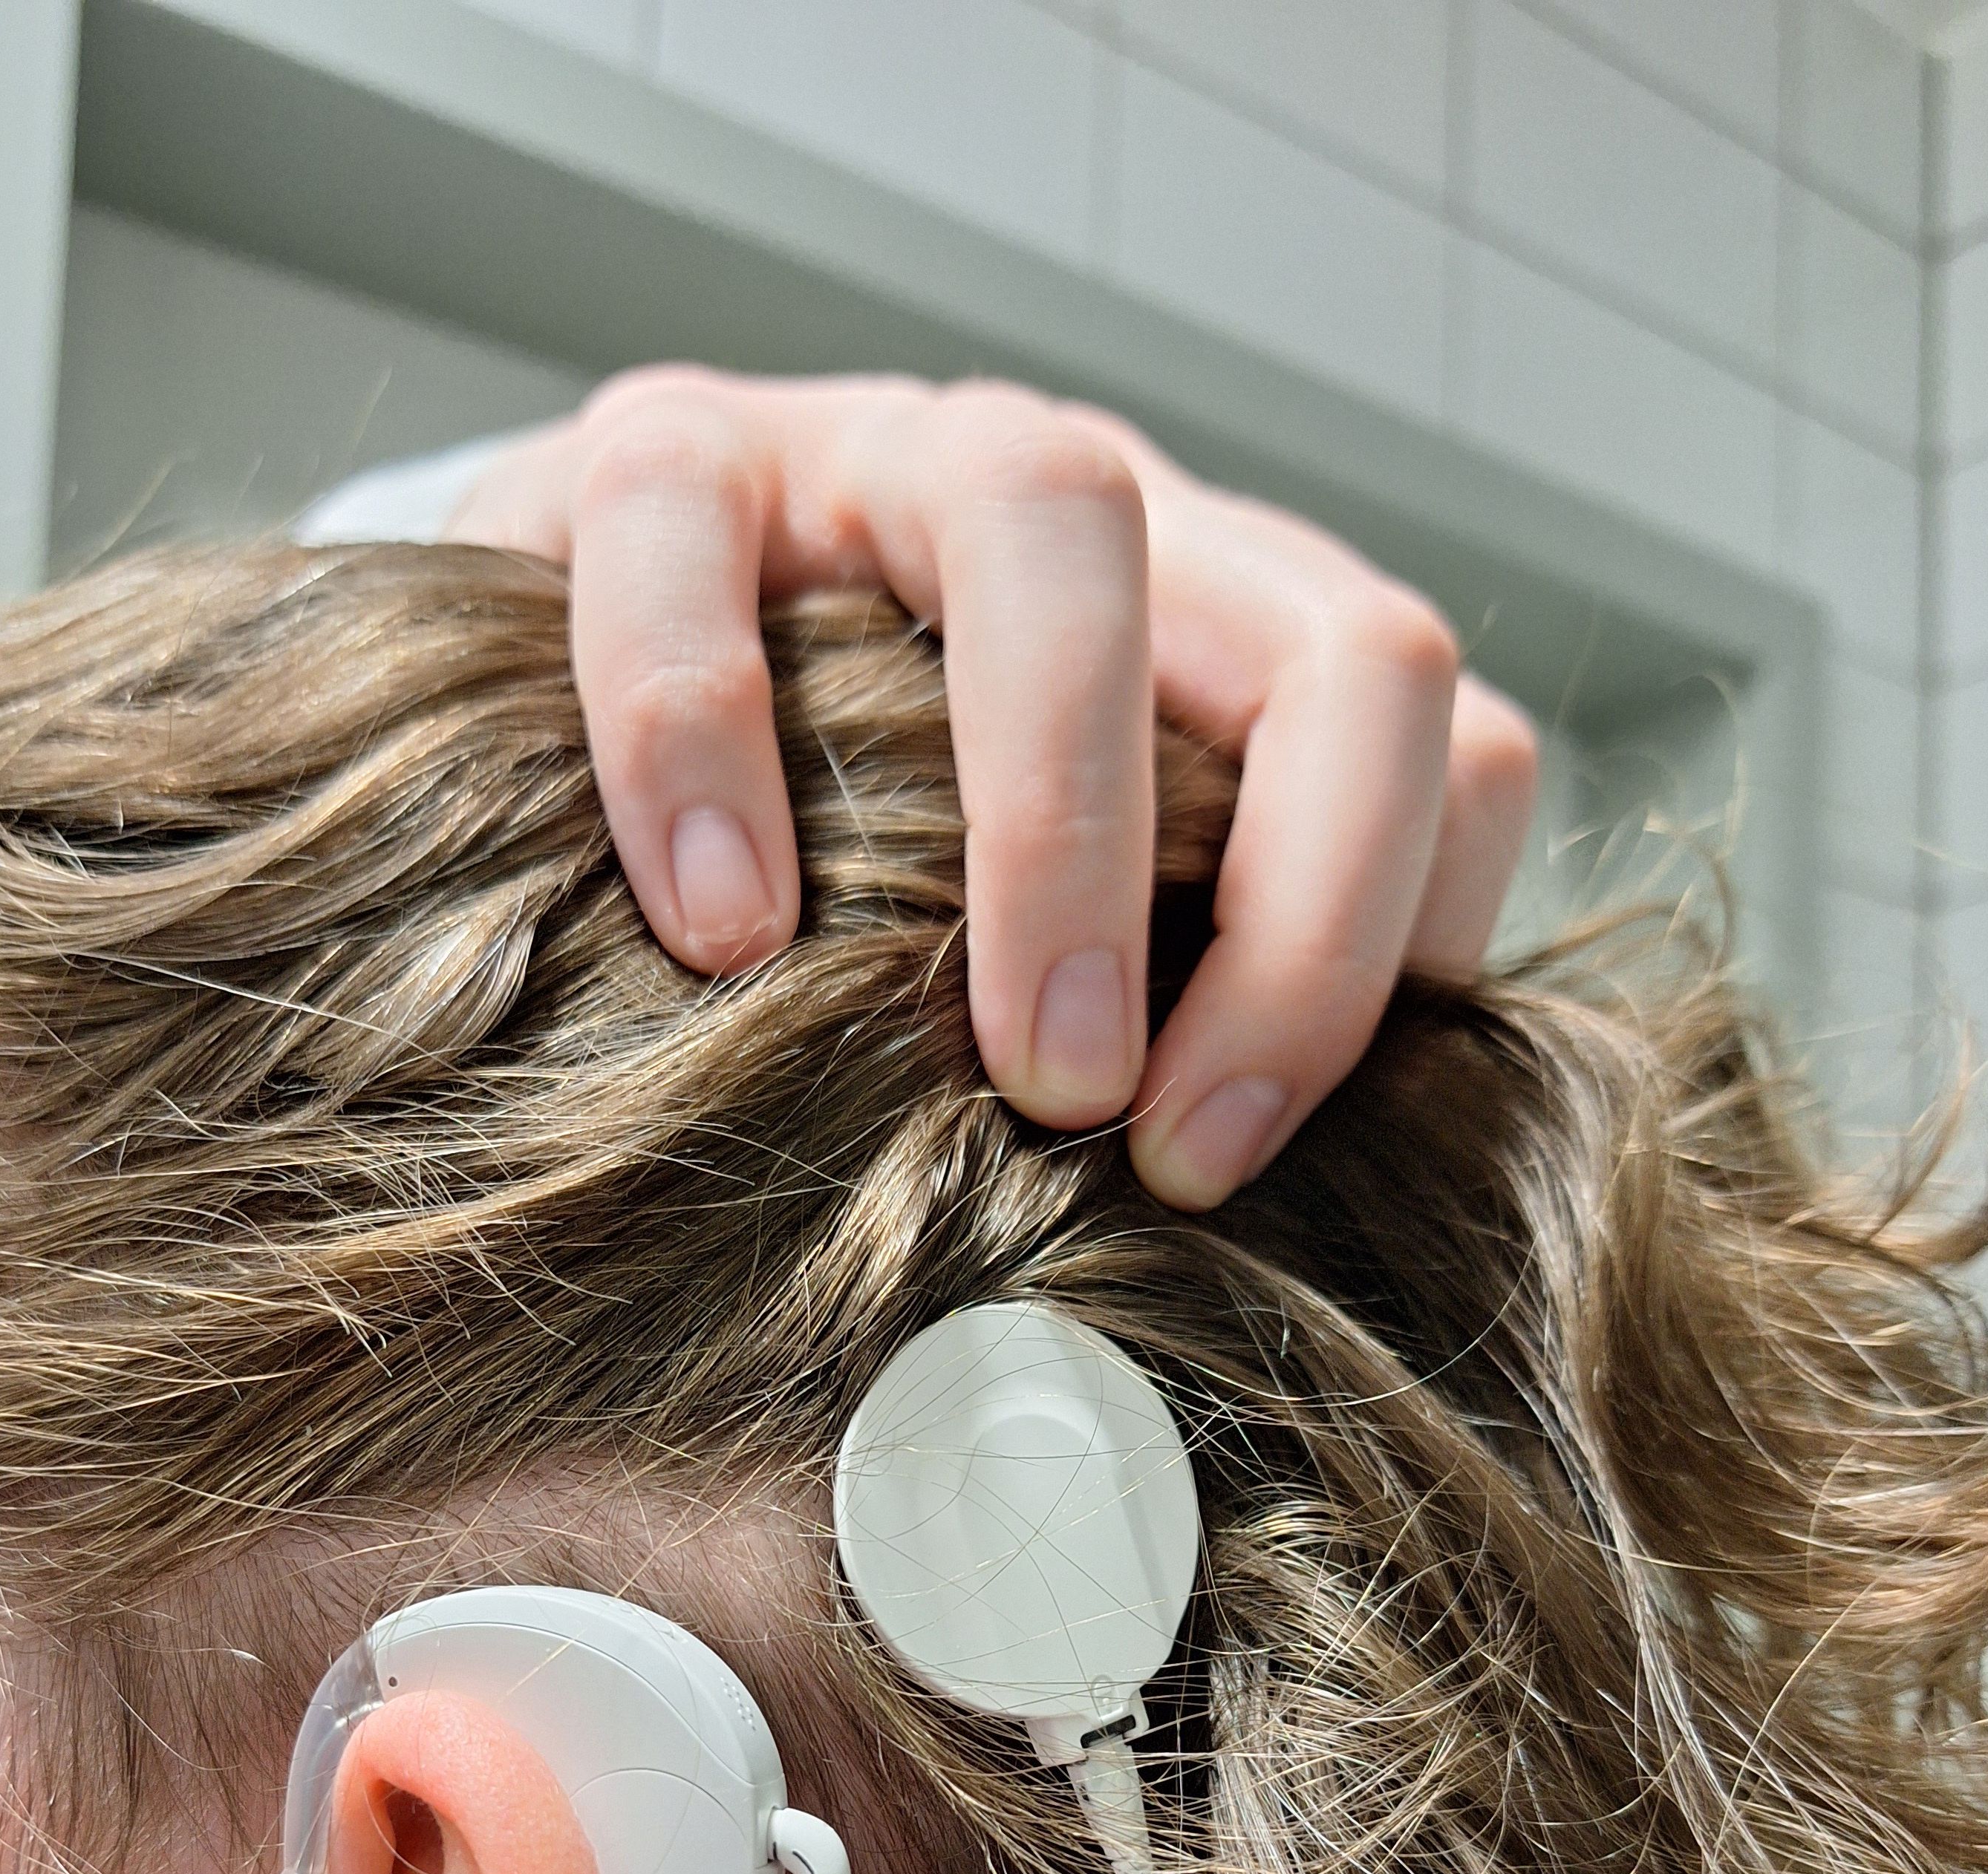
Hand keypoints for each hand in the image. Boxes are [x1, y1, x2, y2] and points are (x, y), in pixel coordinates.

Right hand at [443, 370, 1539, 1209]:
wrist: (535, 721)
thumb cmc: (806, 892)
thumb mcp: (1004, 974)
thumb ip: (1138, 1063)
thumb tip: (1216, 1309)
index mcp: (1231, 653)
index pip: (1453, 751)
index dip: (1389, 959)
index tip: (1226, 1157)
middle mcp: (1111, 527)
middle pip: (1339, 645)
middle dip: (1288, 917)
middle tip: (1138, 1140)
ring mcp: (893, 454)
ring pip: (1057, 511)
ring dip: (1059, 818)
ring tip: (999, 1060)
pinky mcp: (668, 450)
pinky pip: (695, 534)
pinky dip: (706, 734)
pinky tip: (714, 931)